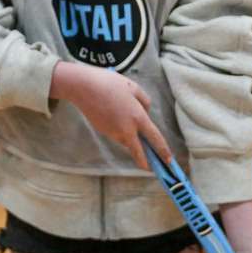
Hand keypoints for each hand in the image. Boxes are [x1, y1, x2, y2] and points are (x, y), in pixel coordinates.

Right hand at [50, 61, 171, 165]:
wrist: (83, 87)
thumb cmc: (109, 83)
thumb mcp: (133, 87)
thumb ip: (144, 101)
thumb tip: (145, 111)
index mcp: (138, 118)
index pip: (155, 138)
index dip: (163, 151)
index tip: (168, 160)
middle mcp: (126, 129)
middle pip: (138, 151)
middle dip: (146, 162)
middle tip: (152, 169)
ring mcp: (113, 132)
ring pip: (126, 139)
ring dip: (131, 137)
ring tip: (124, 118)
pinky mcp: (102, 130)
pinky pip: (116, 133)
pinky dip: (119, 128)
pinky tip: (113, 113)